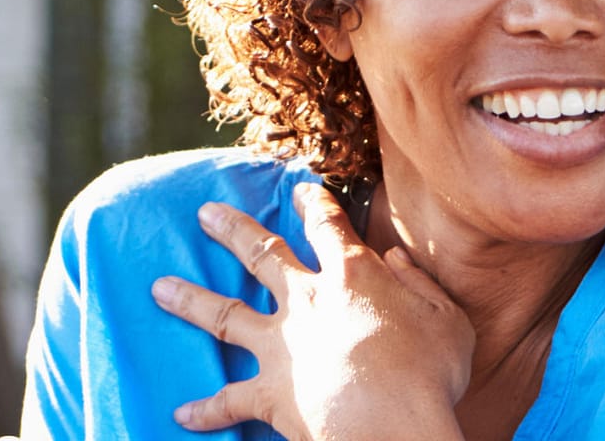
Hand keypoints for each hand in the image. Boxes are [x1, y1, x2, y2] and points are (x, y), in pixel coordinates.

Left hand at [151, 182, 472, 440]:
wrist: (390, 424)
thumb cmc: (429, 371)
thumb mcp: (446, 317)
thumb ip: (420, 283)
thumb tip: (396, 260)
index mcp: (354, 275)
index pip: (328, 226)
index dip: (316, 203)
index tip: (301, 187)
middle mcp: (307, 301)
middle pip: (262, 254)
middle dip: (231, 229)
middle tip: (205, 212)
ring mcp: (282, 347)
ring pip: (225, 315)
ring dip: (190, 300)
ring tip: (158, 287)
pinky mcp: (268, 393)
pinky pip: (228, 399)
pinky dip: (205, 409)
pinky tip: (181, 414)